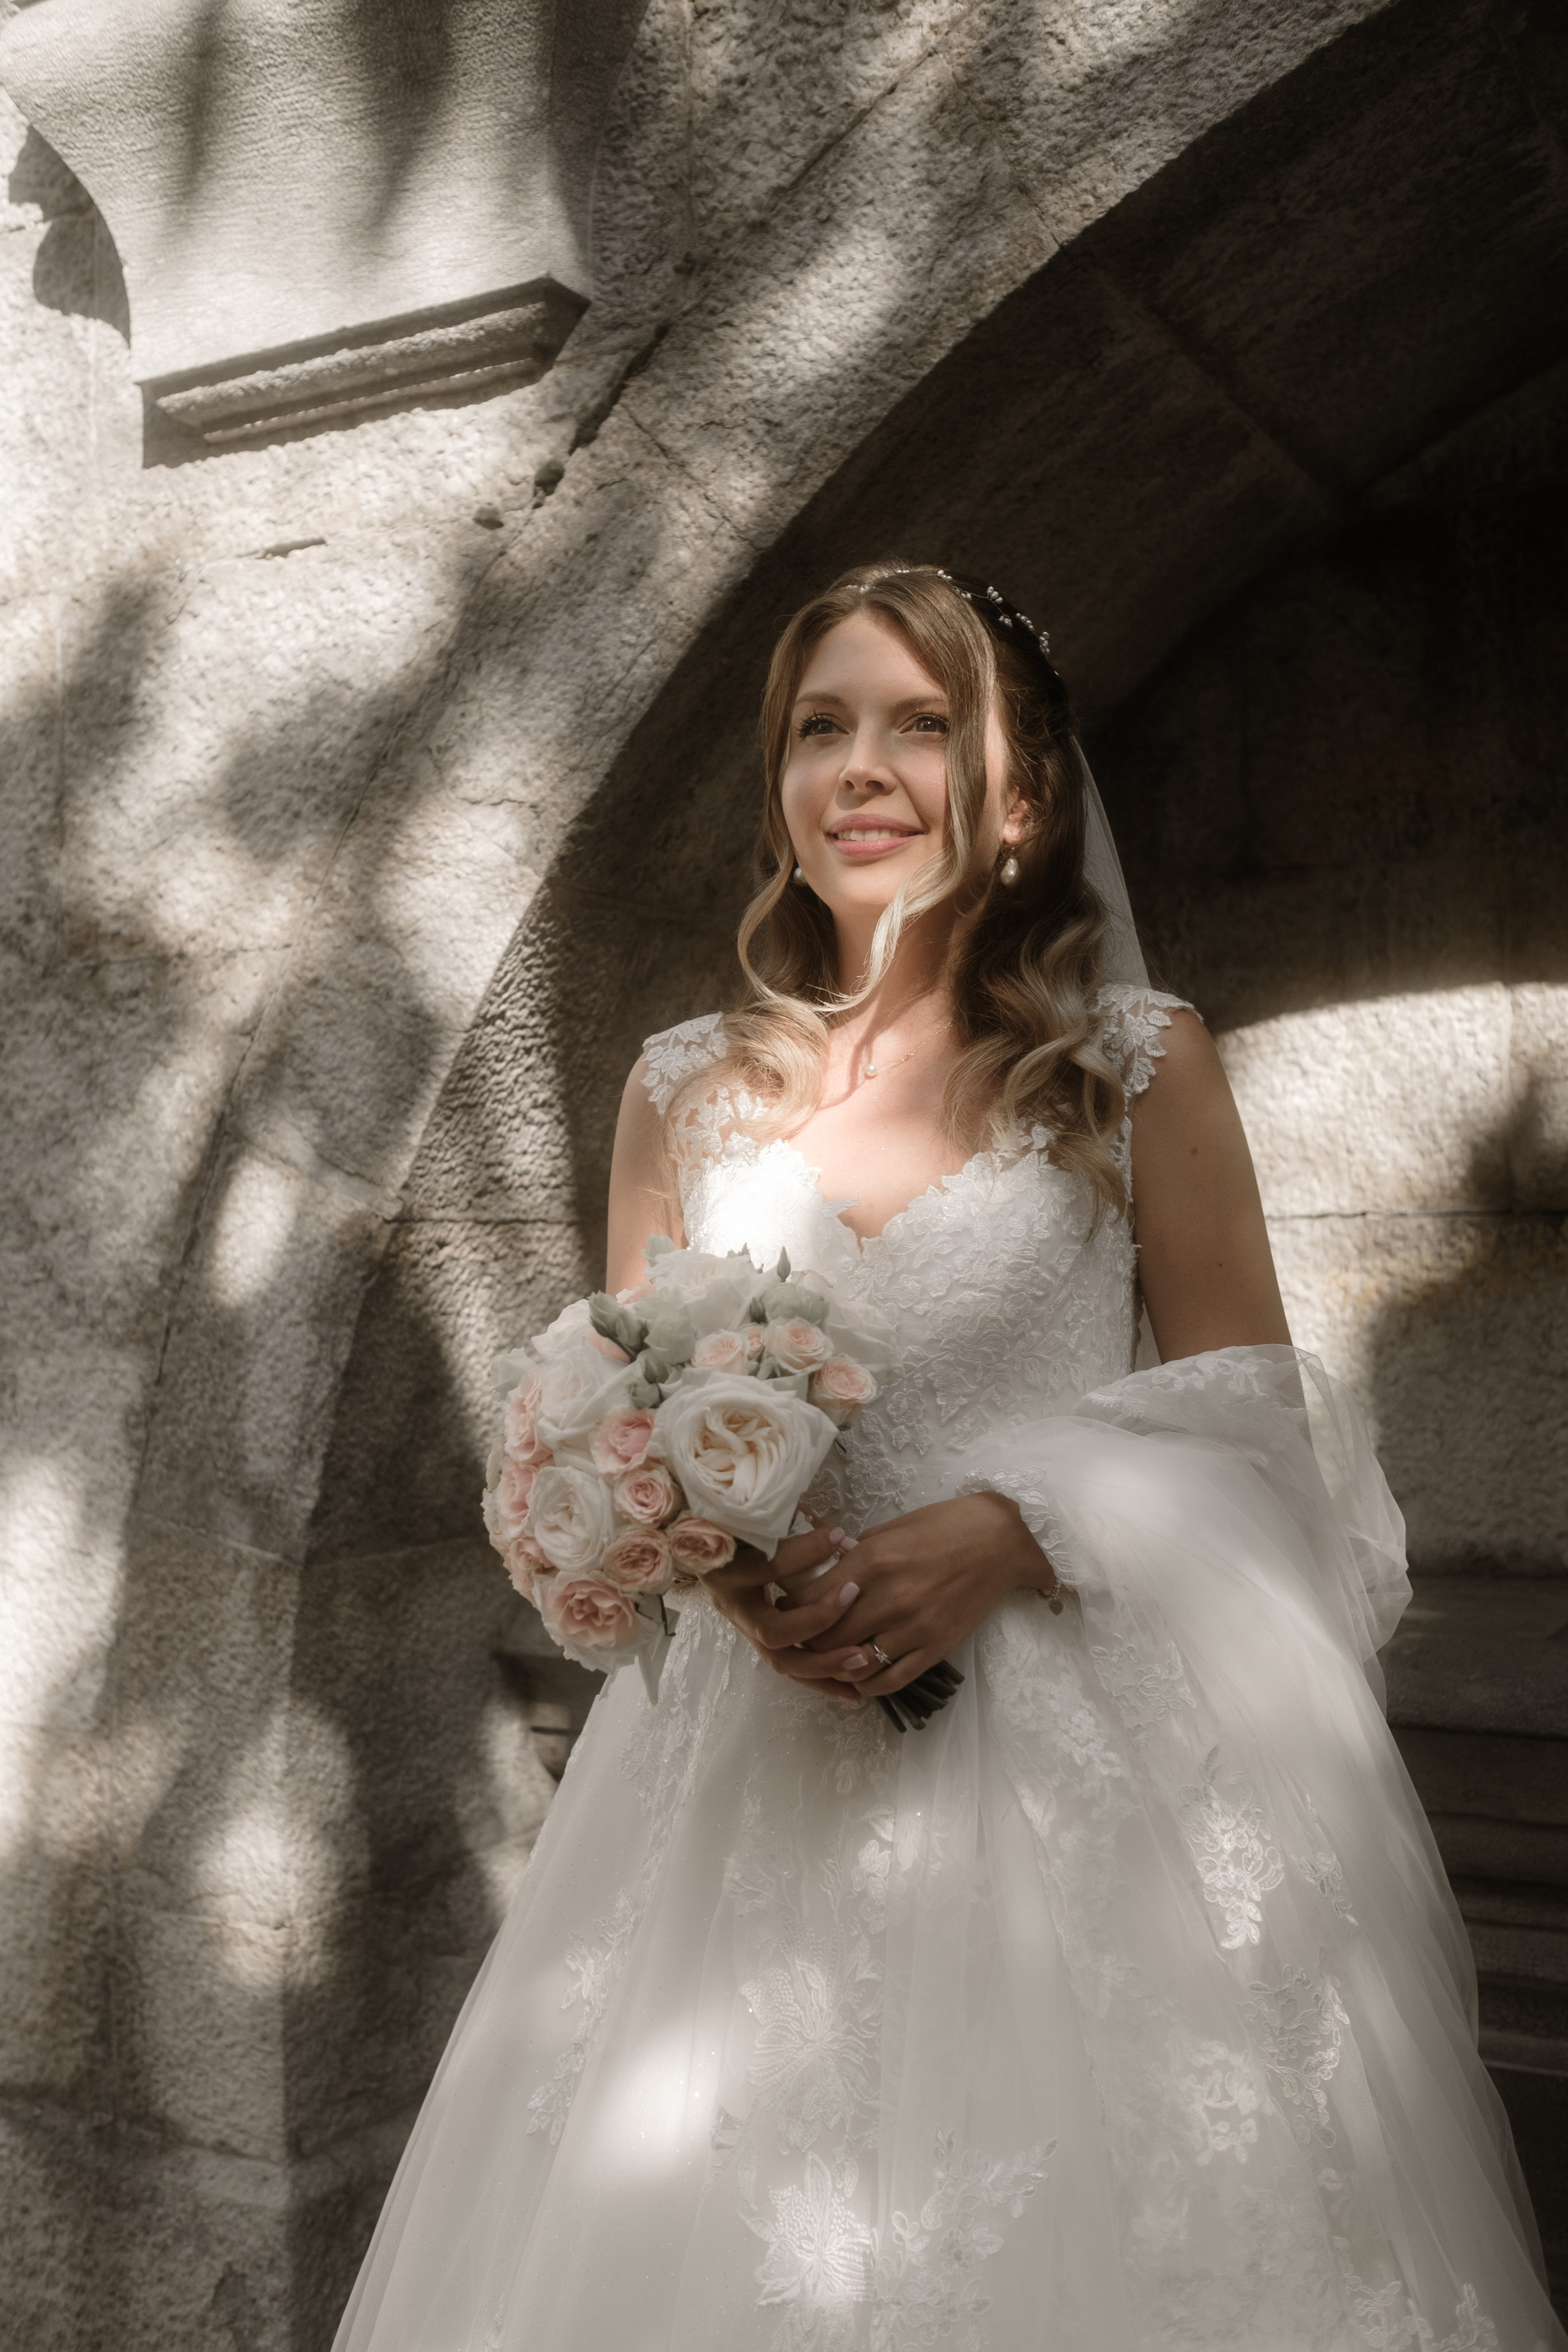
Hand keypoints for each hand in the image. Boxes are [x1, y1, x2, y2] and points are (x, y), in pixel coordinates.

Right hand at [705, 1520, 870, 1700]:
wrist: (700, 1540)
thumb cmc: (732, 1522)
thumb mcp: (754, 1517)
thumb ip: (790, 1524)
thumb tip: (843, 1541)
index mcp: (725, 1569)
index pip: (765, 1566)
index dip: (803, 1554)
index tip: (839, 1536)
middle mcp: (732, 1605)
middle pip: (772, 1631)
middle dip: (817, 1620)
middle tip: (852, 1596)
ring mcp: (744, 1628)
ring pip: (781, 1661)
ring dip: (824, 1664)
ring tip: (863, 1658)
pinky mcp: (759, 1640)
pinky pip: (789, 1667)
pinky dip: (821, 1680)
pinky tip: (854, 1690)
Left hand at [804, 1492, 1058, 1697]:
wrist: (1001, 1542)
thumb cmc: (945, 1526)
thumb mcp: (891, 1529)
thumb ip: (854, 1553)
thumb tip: (825, 1569)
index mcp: (870, 1561)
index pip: (810, 1599)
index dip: (792, 1608)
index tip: (790, 1608)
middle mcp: (887, 1598)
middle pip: (825, 1638)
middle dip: (808, 1640)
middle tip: (804, 1637)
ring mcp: (912, 1628)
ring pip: (854, 1665)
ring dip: (835, 1665)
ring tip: (830, 1657)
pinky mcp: (934, 1649)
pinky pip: (890, 1681)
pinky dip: (867, 1684)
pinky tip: (860, 1676)